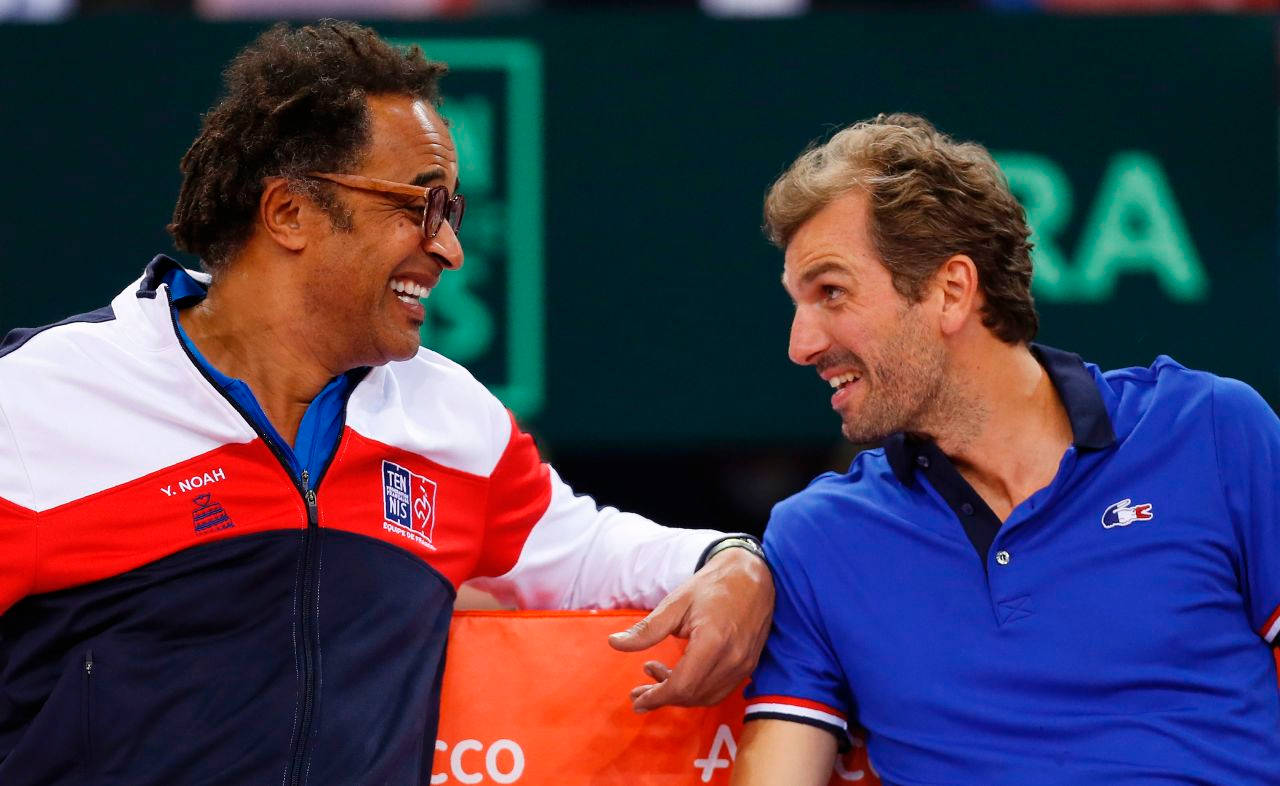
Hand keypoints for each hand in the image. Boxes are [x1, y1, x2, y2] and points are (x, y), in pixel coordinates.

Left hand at [607, 546, 773, 711]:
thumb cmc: (712, 586)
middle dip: (663, 698)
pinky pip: (720, 689)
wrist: (753, 575)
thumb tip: (614, 643)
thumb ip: (646, 630)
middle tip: (638, 691)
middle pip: (693, 696)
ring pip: (707, 697)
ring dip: (679, 695)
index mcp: (713, 642)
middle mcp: (732, 659)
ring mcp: (744, 664)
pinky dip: (697, 690)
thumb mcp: (675, 604)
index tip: (637, 698)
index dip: (657, 697)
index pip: (682, 685)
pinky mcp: (749, 665)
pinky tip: (680, 674)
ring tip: (655, 674)